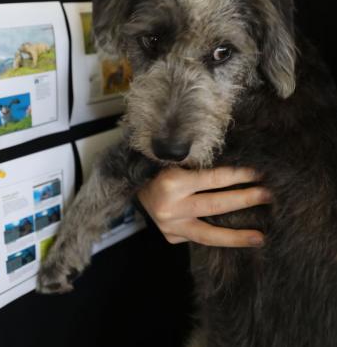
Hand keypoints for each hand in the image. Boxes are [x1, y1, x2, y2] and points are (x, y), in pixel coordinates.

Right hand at [137, 167, 270, 247]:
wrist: (131, 187)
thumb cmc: (157, 167)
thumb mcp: (174, 160)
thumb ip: (198, 165)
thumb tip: (236, 163)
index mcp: (172, 182)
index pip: (212, 179)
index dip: (237, 175)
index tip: (257, 172)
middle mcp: (171, 207)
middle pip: (215, 205)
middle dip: (244, 200)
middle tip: (268, 195)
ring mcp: (171, 226)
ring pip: (209, 235)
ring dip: (237, 236)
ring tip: (260, 238)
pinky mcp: (172, 237)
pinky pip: (200, 239)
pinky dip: (219, 238)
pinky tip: (238, 239)